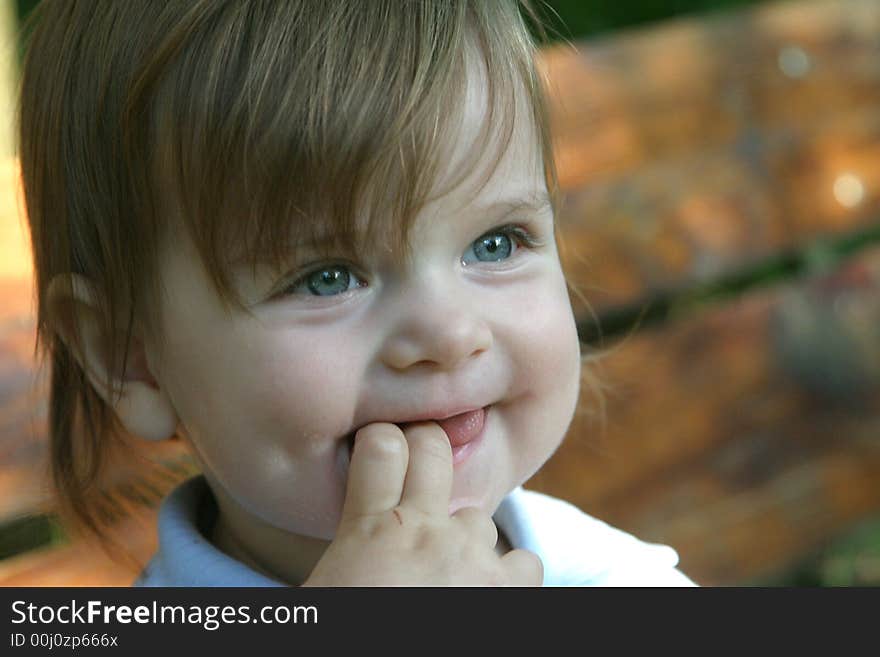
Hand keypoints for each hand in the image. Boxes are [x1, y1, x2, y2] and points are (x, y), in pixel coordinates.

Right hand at [302, 421, 542, 585]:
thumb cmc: (345, 636)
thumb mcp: (328, 590)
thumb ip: (352, 554)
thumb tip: (357, 550)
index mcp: (368, 530)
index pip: (379, 445)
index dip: (382, 439)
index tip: (383, 447)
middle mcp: (423, 529)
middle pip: (434, 450)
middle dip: (428, 450)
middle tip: (422, 479)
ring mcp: (470, 555)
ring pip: (477, 517)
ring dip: (465, 537)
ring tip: (449, 574)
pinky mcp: (510, 590)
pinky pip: (523, 561)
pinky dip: (509, 575)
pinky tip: (489, 595)